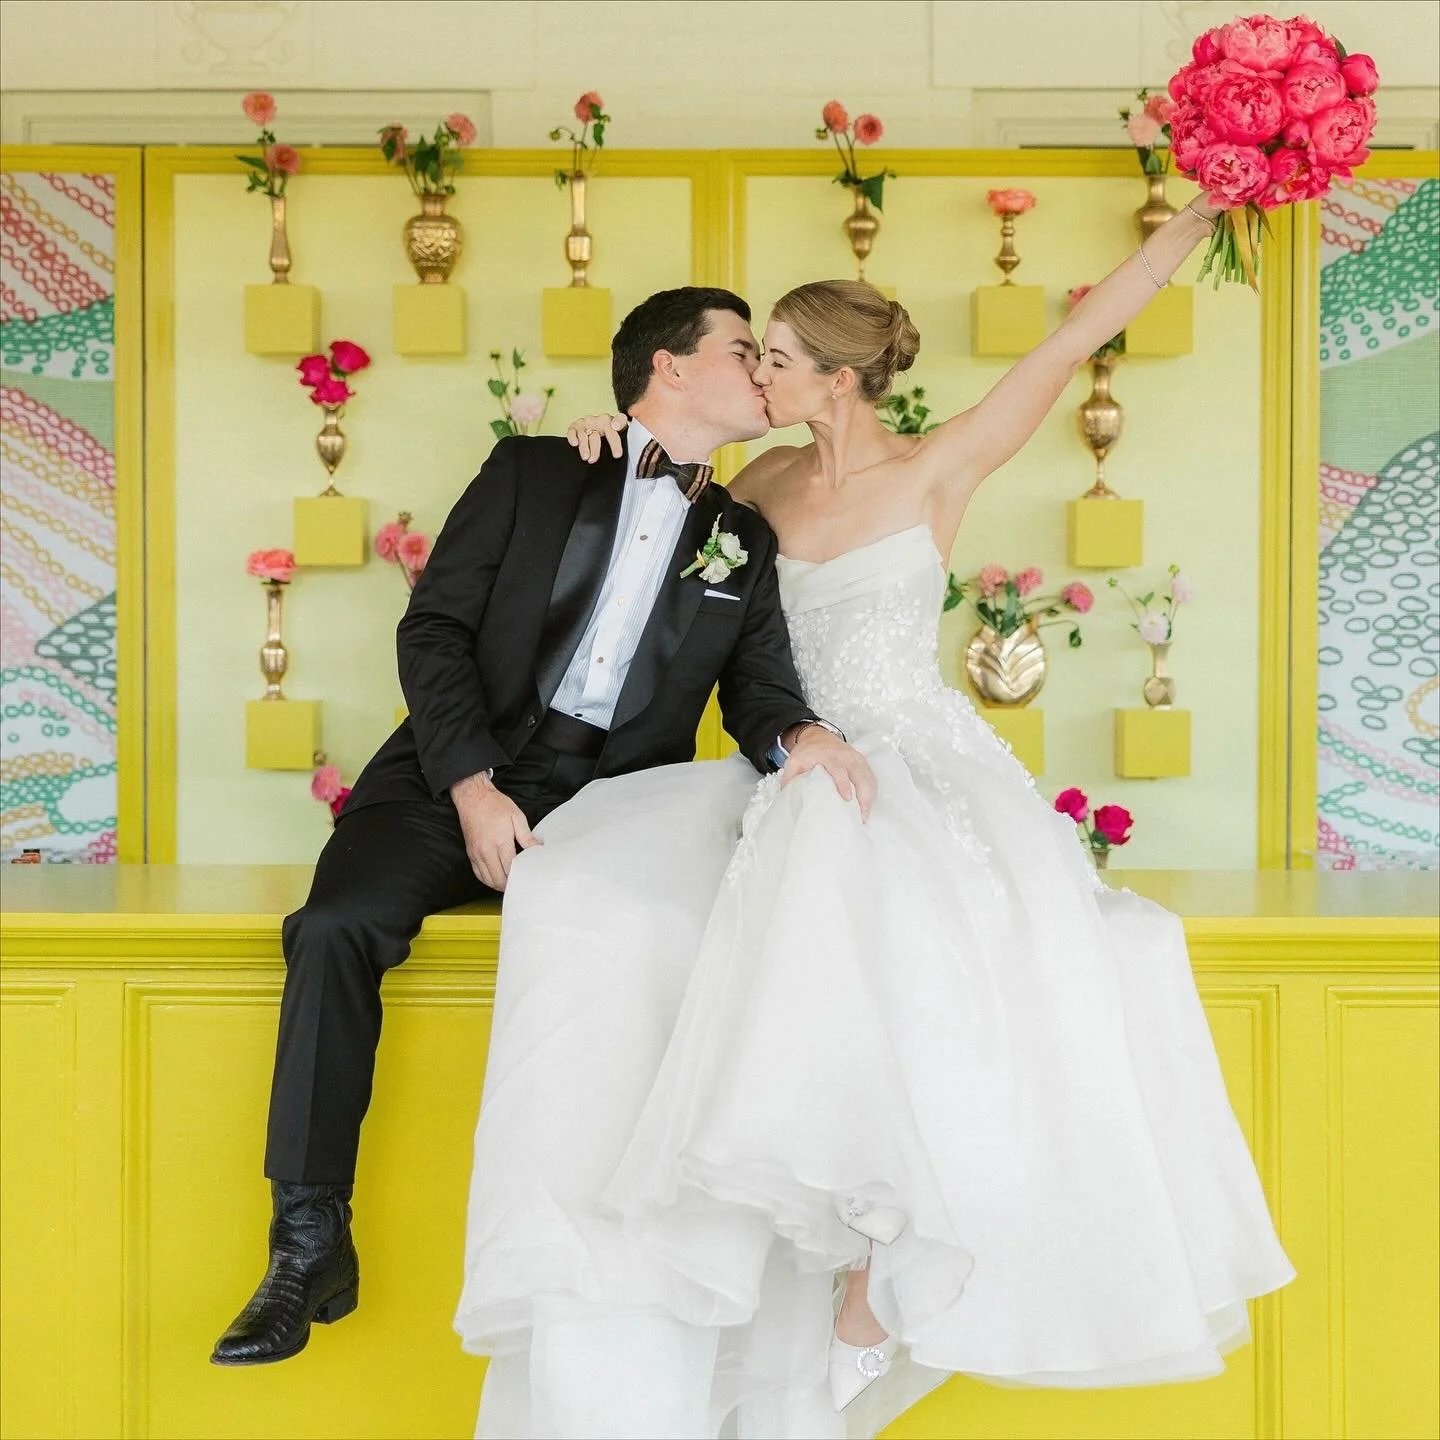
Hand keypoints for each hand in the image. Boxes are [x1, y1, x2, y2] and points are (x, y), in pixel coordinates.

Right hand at [450, 771, 541, 890]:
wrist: (473, 797)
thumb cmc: (495, 805)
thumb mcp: (516, 817)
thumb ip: (527, 837)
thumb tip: (538, 849)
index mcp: (500, 842)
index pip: (511, 868)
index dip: (520, 875)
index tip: (528, 876)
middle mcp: (486, 851)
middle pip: (499, 879)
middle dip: (510, 884)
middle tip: (521, 881)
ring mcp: (476, 854)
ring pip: (487, 879)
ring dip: (498, 884)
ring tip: (510, 882)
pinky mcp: (470, 853)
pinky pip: (478, 874)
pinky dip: (487, 879)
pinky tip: (496, 878)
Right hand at [565, 412, 627, 463]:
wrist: (596, 434)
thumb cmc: (609, 439)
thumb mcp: (620, 440)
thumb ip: (625, 442)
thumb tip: (619, 454)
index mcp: (614, 422)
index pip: (620, 420)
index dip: (618, 422)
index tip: (616, 427)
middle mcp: (601, 420)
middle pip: (600, 430)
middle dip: (600, 445)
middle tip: (597, 458)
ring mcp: (588, 423)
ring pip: (587, 433)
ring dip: (586, 447)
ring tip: (587, 458)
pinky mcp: (576, 427)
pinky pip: (573, 431)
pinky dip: (573, 437)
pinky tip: (575, 444)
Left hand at [779, 726, 876, 821]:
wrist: (817, 736)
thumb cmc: (806, 752)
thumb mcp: (793, 762)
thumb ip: (790, 778)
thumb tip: (787, 799)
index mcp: (828, 755)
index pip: (838, 769)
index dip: (844, 783)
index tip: (847, 798)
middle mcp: (845, 755)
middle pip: (859, 774)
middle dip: (863, 793)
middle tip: (862, 813)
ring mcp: (855, 758)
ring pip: (867, 776)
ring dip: (869, 795)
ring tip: (866, 814)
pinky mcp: (861, 761)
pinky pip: (870, 776)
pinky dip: (872, 790)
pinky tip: (868, 804)